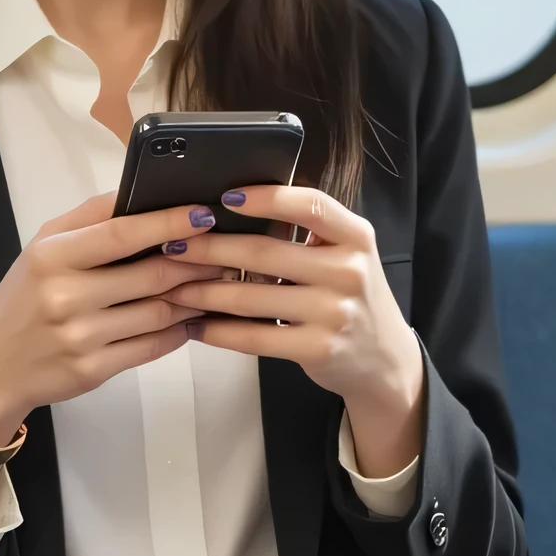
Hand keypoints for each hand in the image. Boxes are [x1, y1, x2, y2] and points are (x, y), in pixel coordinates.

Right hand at [0, 189, 228, 446]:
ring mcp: (81, 337)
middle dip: (196, 261)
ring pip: (159, 312)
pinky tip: (191, 317)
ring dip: (194, 296)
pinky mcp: (93, 370)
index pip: (122, 234)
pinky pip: (152, 346)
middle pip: (151, 274)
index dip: (169, 222)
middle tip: (224, 251)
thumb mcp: (42, 248)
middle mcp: (65, 296)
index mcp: (52, 257)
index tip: (204, 213)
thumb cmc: (22, 300)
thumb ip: (89, 217)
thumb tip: (140, 192)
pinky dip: (178, 330)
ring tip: (215, 282)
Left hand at [163, 185, 424, 478]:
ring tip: (173, 287)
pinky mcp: (318, 349)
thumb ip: (306, 231)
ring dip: (204, 292)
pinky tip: (196, 326)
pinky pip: (256, 337)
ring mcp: (335, 313)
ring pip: (253, 297)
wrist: (383, 359)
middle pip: (266, 252)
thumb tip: (234, 207)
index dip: (266, 197)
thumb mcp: (344, 254)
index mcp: (355, 236)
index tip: (225, 196)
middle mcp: (349, 271)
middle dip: (210, 249)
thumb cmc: (348, 296)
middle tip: (172, 245)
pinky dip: (220, 332)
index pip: (311, 205)